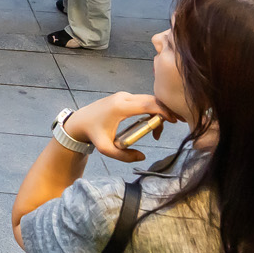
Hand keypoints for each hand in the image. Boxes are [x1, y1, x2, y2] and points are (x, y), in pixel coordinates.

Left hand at [63, 92, 179, 161]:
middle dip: (164, 111)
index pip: (148, 104)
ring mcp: (123, 95)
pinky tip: (151, 123)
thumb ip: (124, 156)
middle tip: (173, 125)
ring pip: (147, 99)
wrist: (79, 122)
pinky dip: (150, 109)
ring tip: (157, 131)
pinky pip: (142, 100)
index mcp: (120, 106)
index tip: (174, 121)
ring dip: (157, 111)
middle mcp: (123, 97)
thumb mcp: (106, 149)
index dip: (163, 110)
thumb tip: (142, 156)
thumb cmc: (92, 134)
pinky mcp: (123, 97)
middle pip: (151, 99)